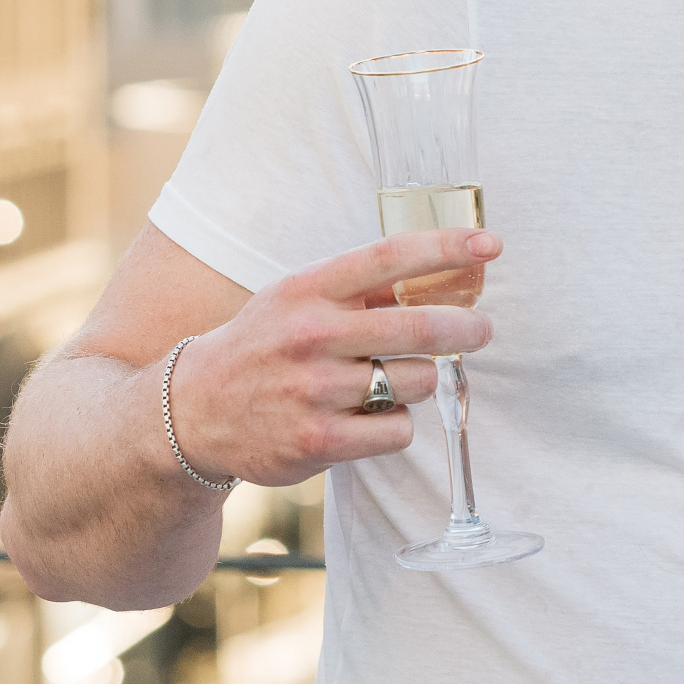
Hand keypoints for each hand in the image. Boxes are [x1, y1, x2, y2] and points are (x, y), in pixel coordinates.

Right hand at [167, 230, 498, 487]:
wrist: (194, 411)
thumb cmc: (263, 347)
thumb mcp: (296, 300)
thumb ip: (358, 291)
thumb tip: (443, 275)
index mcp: (307, 289)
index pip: (388, 257)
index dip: (446, 247)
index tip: (490, 244)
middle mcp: (311, 335)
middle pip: (419, 326)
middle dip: (465, 329)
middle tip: (482, 330)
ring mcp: (315, 389)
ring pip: (415, 382)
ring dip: (418, 382)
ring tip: (390, 382)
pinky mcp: (320, 439)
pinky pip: (397, 430)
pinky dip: (394, 425)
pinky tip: (367, 417)